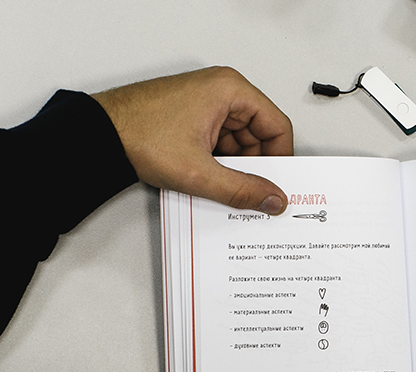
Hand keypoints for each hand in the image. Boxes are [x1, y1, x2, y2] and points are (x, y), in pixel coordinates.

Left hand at [92, 66, 293, 214]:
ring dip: (235, 167)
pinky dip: (219, 163)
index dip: (281, 158)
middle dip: (255, 166)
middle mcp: (221, 91)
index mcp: (230, 90)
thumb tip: (272, 199)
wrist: (96, 135)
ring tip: (219, 185)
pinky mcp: (194, 117)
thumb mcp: (199, 171)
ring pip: (240, 142)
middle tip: (251, 192)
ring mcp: (206, 104)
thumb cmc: (138, 134)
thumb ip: (242, 190)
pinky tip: (208, 178)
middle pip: (259, 135)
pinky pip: (221, 142)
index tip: (278, 184)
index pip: (277, 125)